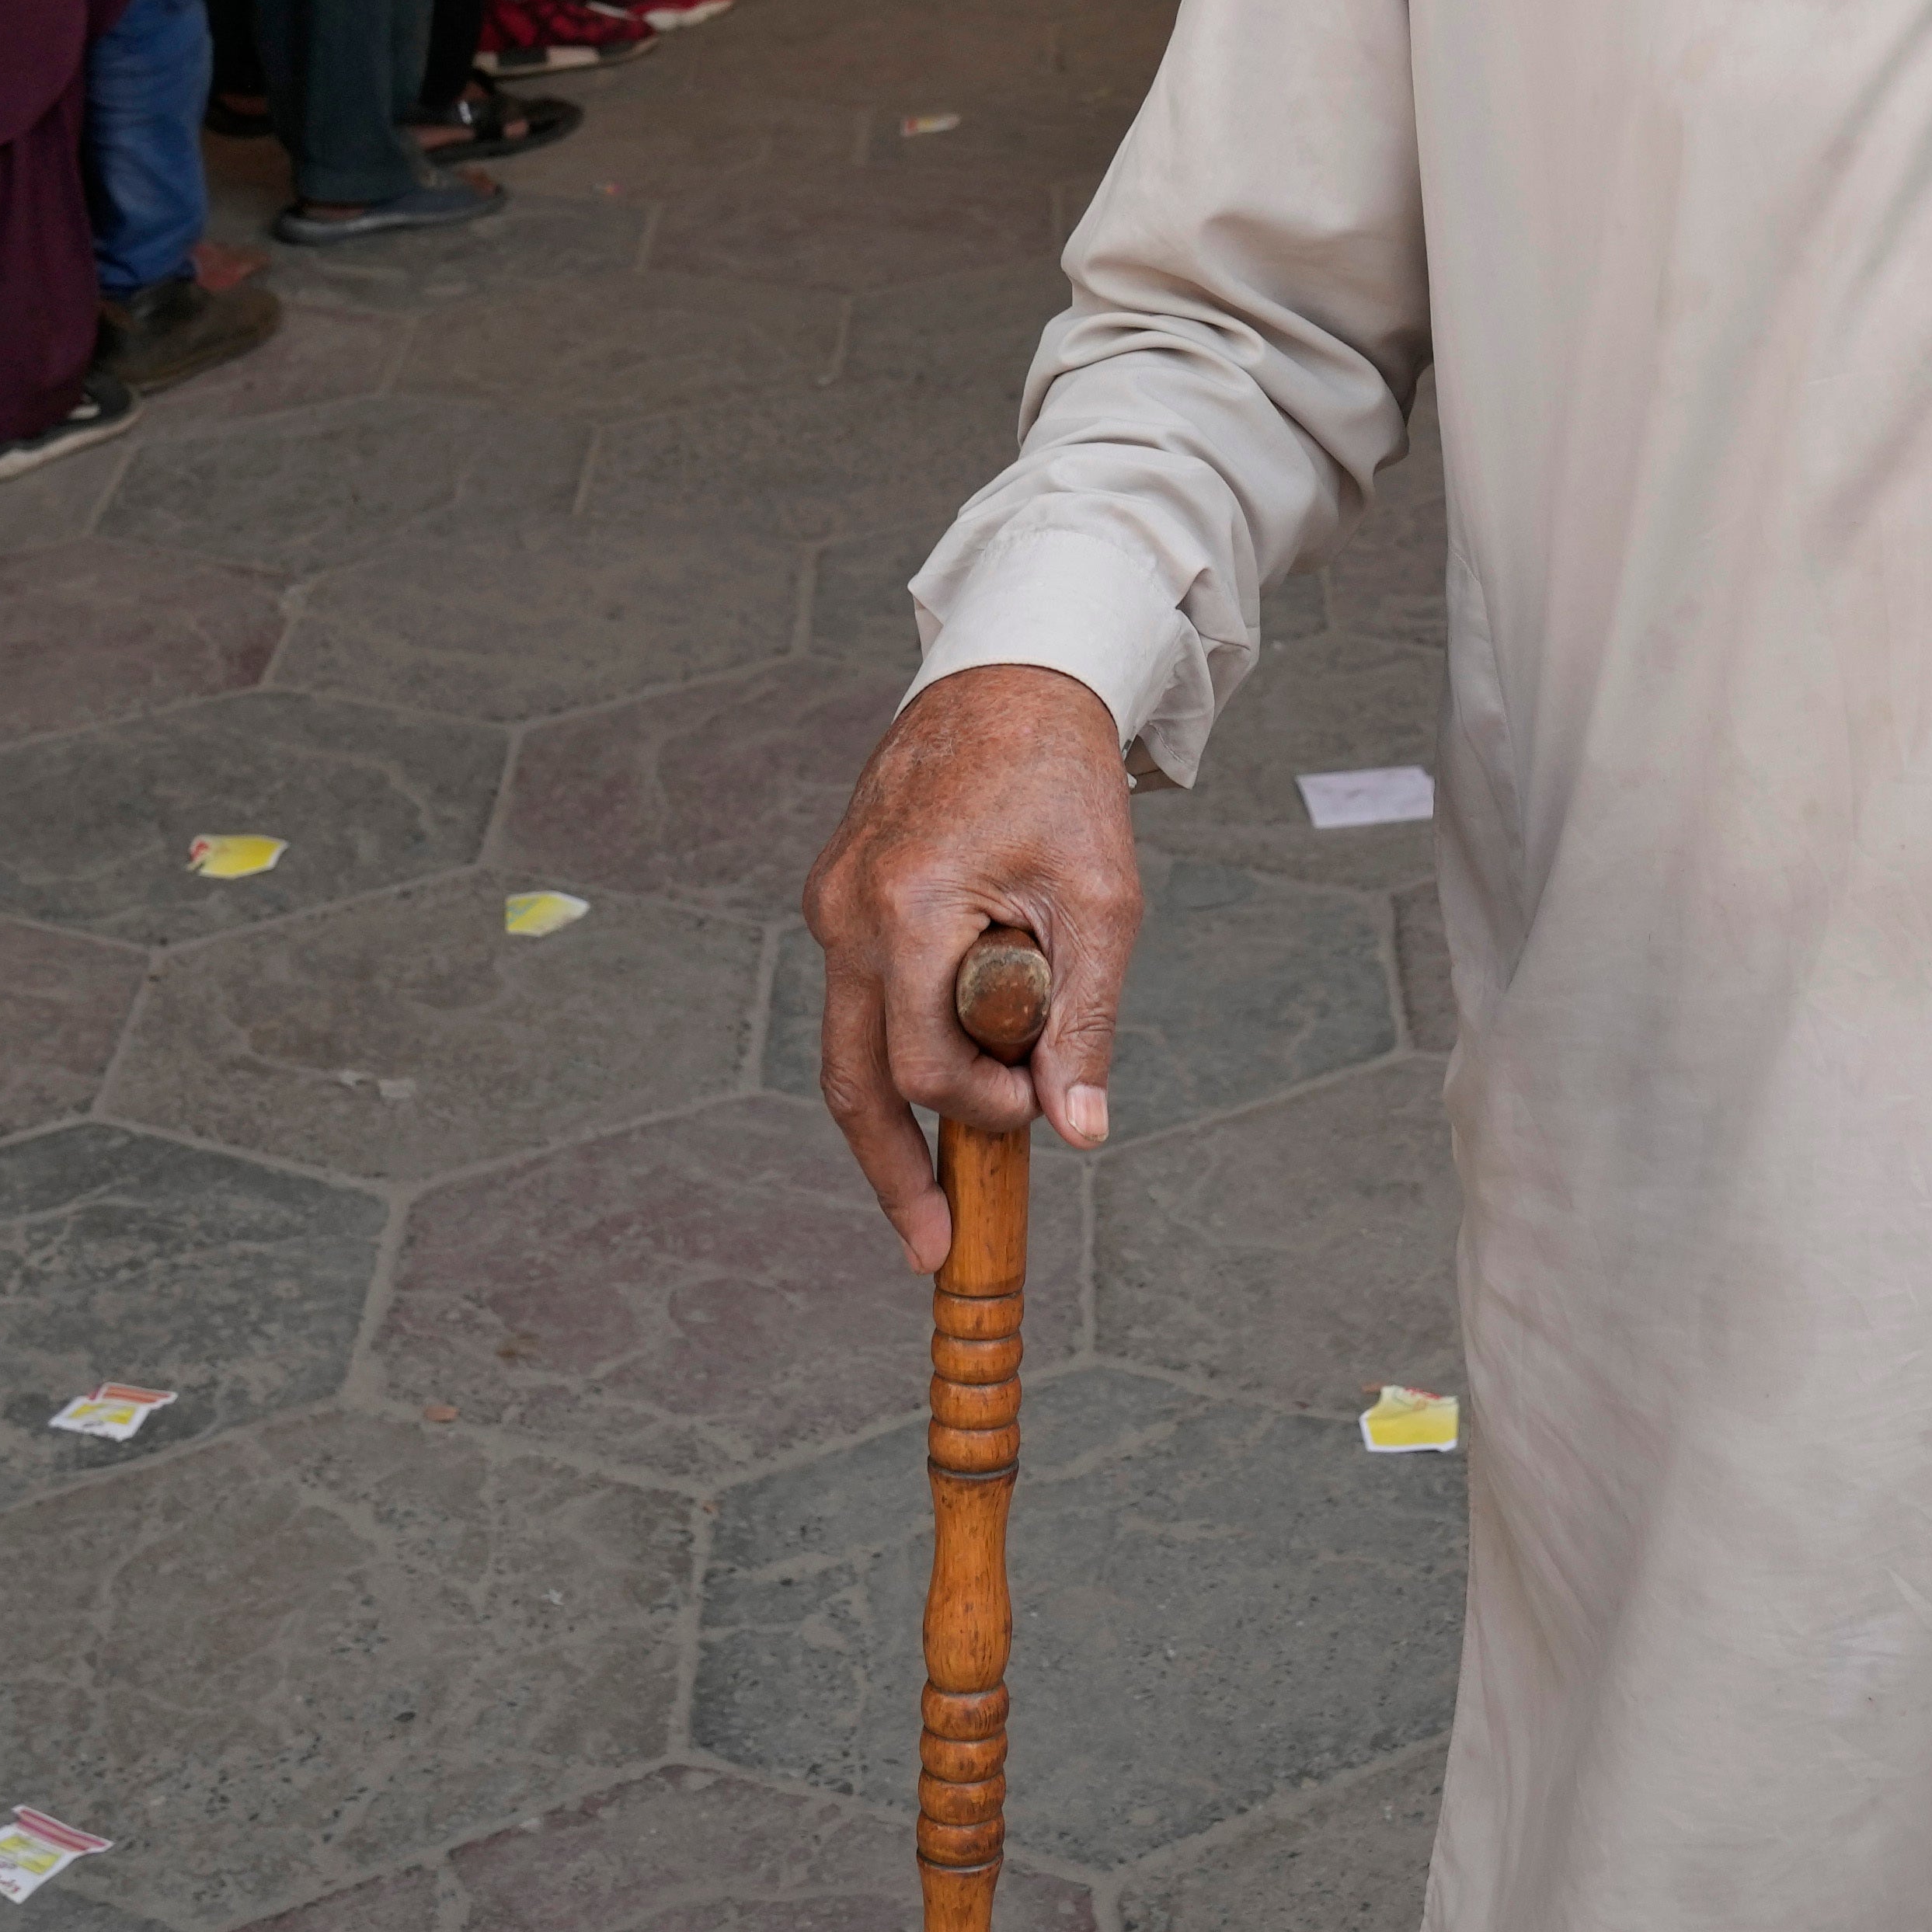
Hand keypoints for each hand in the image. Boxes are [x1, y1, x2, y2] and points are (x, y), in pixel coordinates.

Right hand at [803, 663, 1148, 1271]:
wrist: (1011, 682)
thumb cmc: (1064, 783)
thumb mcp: (1102, 901)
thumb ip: (1083, 1021)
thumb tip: (1078, 1132)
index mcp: (907, 908)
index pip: (923, 1064)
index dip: (984, 1110)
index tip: (1037, 1108)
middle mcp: (845, 911)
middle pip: (849, 1080)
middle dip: (891, 1172)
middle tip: (931, 1249)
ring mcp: (829, 903)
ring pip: (845, 1043)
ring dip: (895, 1112)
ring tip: (928, 1192)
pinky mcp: (836, 895)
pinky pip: (859, 995)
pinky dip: (898, 1042)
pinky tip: (947, 1073)